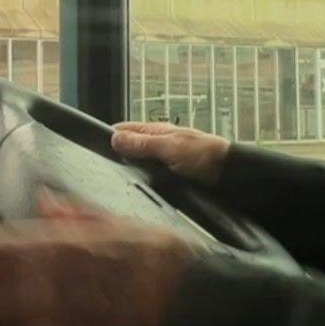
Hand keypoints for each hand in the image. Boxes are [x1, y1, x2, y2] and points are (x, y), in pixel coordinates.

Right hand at [111, 122, 230, 183]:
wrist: (231, 176)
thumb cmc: (205, 155)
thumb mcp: (169, 148)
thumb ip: (142, 144)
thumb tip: (115, 138)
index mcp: (156, 132)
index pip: (125, 130)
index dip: (110, 138)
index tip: (94, 151)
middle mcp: (158, 146)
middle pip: (129, 151)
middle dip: (118, 160)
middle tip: (101, 175)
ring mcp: (163, 163)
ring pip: (138, 168)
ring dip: (131, 175)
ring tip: (115, 188)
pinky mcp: (169, 180)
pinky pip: (149, 181)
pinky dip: (143, 185)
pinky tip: (136, 194)